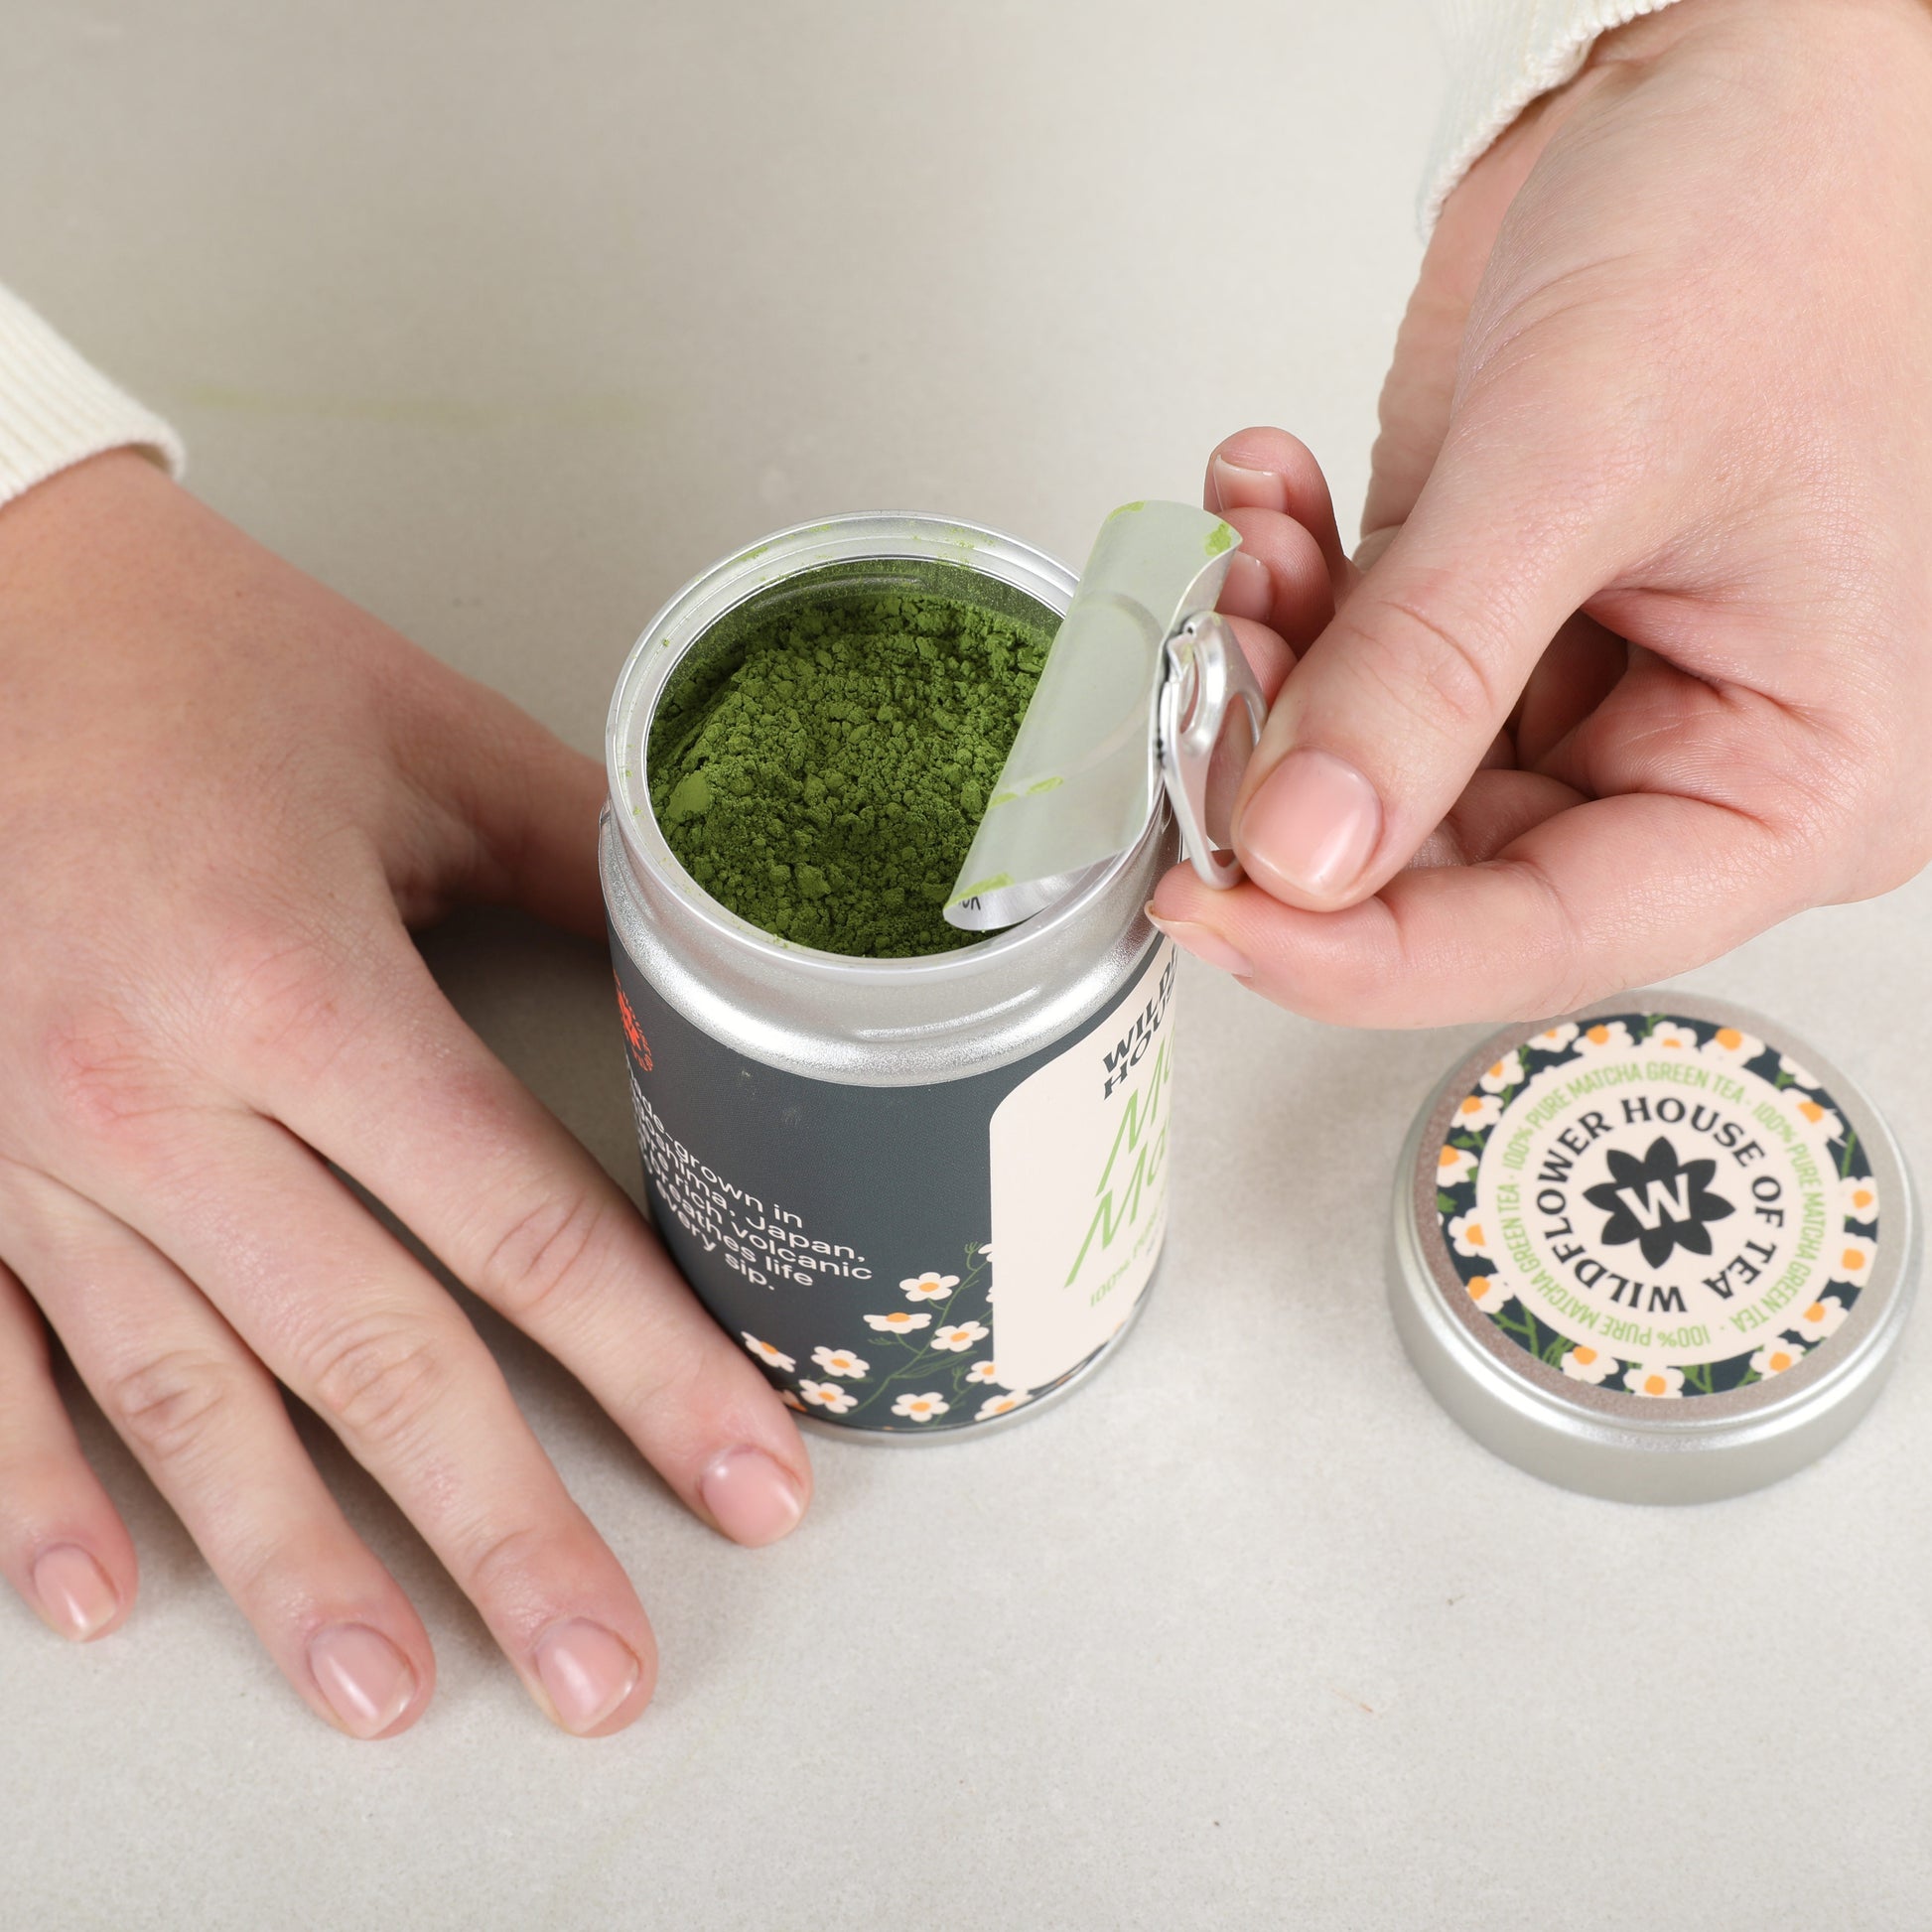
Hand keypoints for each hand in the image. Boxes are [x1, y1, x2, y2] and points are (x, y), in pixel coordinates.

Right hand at [0, 452, 810, 1736]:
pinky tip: (105, 1600)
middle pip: (373, 1359)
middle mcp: (155, 1102)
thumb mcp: (417, 740)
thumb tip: (718, 967)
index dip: (654, 1368)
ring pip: (186, 1401)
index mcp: (292, 989)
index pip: (517, 1226)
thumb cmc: (194, 657)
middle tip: (604, 1669)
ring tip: (396, 1692)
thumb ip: (586, 862)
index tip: (753, 1479)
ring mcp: (26, 1153)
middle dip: (505, 1529)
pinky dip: (39, 1487)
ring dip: (296, 1565)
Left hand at [1154, 0, 1931, 1025]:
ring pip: (1373, 770)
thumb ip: (1431, 668)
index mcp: (1794, 775)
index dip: (1367, 952)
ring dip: (1271, 678)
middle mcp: (1686, 755)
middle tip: (1190, 705)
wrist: (1752, 62)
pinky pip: (1355, 666)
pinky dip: (1287, 597)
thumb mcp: (1587, 456)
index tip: (1218, 912)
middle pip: (1442, 868)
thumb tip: (1303, 848)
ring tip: (1238, 560)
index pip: (1551, 936)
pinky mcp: (1489, 615)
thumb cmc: (1782, 218)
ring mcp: (1577, 686)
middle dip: (1291, 786)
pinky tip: (1265, 503)